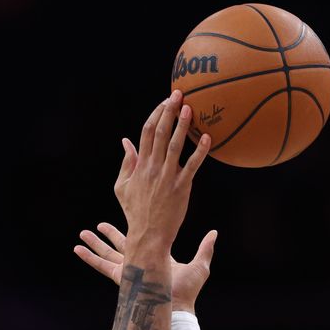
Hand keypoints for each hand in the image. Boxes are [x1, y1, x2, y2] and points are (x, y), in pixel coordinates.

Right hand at [74, 222, 216, 313]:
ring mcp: (129, 271)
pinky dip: (89, 258)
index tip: (127, 217)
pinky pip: (102, 266)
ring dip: (95, 243)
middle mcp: (140, 264)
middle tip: (97, 225)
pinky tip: (77, 250)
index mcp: (155, 259)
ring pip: (108, 253)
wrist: (176, 308)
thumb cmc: (189, 290)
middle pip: (121, 245)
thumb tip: (214, 233)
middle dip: (109, 235)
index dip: (134, 228)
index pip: (142, 240)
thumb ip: (205, 248)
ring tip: (82, 233)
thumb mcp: (200, 265)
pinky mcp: (122, 278)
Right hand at [114, 90, 210, 254]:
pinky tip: (207, 138)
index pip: (146, 132)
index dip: (155, 114)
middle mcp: (153, 168)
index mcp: (140, 165)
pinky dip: (199, 152)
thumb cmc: (135, 212)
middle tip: (179, 94)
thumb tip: (126, 142)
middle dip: (169, 111)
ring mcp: (167, 177)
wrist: (148, 235)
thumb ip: (126, 163)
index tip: (164, 101)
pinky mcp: (181, 188)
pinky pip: (192, 166)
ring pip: (175, 146)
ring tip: (190, 108)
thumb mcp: (122, 187)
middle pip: (160, 133)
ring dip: (182, 125)